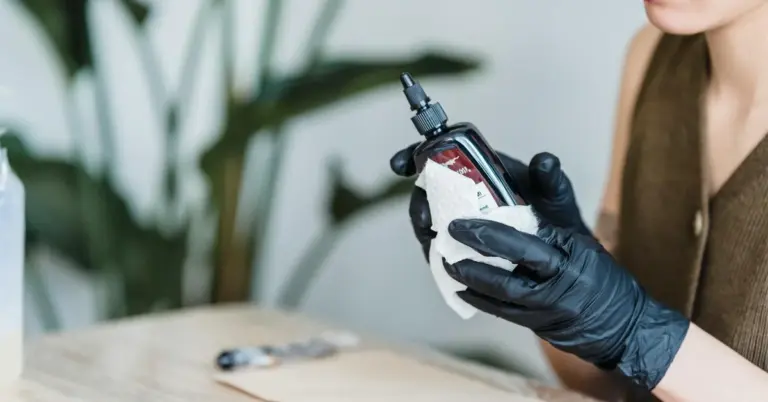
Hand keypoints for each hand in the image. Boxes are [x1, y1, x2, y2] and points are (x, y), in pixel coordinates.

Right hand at [389, 144, 590, 259]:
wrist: (563, 256)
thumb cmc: (557, 216)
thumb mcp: (556, 194)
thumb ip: (550, 177)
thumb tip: (545, 160)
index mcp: (482, 170)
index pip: (442, 155)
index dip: (415, 156)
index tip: (401, 165)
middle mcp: (466, 193)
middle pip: (428, 190)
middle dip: (418, 202)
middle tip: (425, 216)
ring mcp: (462, 220)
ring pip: (430, 220)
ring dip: (424, 229)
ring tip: (432, 239)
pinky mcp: (463, 246)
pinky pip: (441, 247)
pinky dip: (436, 252)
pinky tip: (441, 260)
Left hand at [444, 219, 688, 389]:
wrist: (624, 325)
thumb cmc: (599, 272)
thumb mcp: (579, 233)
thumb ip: (554, 201)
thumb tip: (537, 162)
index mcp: (569, 253)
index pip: (528, 240)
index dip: (493, 232)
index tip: (465, 221)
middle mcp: (558, 281)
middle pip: (513, 266)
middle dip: (479, 248)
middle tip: (451, 234)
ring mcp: (547, 308)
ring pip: (503, 293)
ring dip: (472, 276)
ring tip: (447, 260)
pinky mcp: (538, 326)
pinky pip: (503, 313)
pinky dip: (479, 299)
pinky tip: (459, 288)